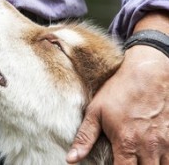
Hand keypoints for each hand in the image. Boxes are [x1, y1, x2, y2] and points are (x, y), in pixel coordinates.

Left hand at [67, 45, 168, 163]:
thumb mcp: (96, 111)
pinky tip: (153, 156)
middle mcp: (148, 146)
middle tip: (126, 161)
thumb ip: (84, 138)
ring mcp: (165, 142)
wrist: (147, 73)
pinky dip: (163, 160)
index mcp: (126, 142)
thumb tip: (71, 159)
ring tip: (137, 159)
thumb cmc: (118, 90)